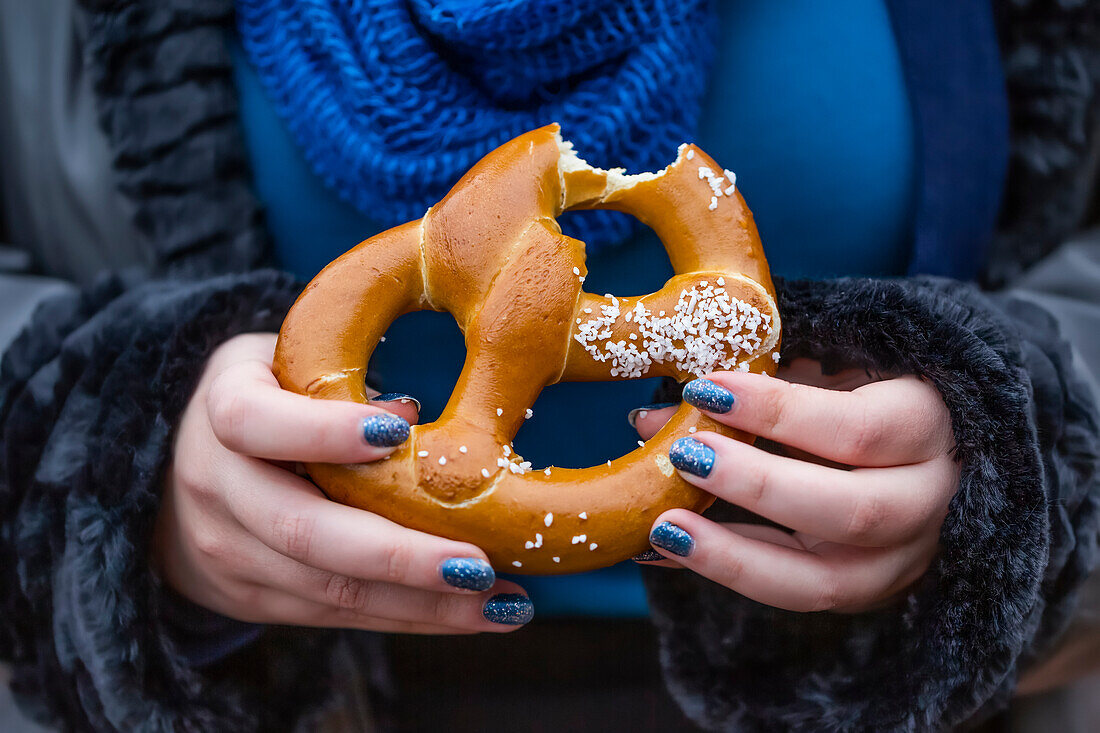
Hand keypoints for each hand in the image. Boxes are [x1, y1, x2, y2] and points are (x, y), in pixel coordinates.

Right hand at [152, 333, 531, 633]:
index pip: (257, 422)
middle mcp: (215, 485)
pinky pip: (339, 615)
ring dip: (424, 604)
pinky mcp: (255, 598)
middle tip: (479, 566)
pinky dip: (411, 616)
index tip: (399, 434)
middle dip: (399, 556)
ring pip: (329, 589)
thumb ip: (341, 380)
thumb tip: (414, 415)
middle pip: (302, 529)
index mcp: (222, 407)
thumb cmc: (272, 396)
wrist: (183, 468)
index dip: (323, 432)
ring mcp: (230, 551)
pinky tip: (475, 613)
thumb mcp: (293, 361)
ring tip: (503, 604)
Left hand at [633, 359, 958, 612]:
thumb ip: (750, 390)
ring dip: (734, 555)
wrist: (915, 447)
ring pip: (825, 580)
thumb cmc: (857, 391)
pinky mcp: (867, 591)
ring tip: (663, 526)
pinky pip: (794, 596)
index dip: (780, 412)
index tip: (706, 390)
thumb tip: (650, 422)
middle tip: (684, 456)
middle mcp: (930, 500)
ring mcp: (904, 559)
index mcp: (929, 424)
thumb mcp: (817, 372)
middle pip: (853, 510)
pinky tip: (665, 549)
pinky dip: (725, 572)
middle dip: (758, 485)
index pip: (861, 428)